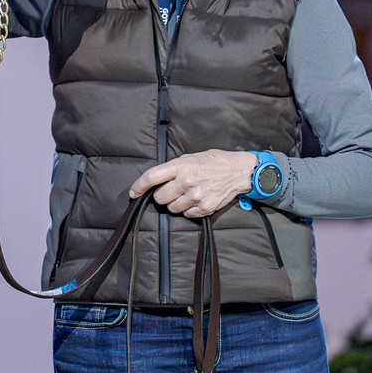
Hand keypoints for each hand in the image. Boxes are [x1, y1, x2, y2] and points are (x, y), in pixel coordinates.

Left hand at [129, 150, 258, 218]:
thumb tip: (157, 180)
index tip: (134, 192)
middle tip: (171, 190)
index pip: (151, 177)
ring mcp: (196, 196)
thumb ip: (173, 168)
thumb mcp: (190, 157)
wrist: (237, 171)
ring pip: (172, 208)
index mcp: (181, 166)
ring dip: (174, 203)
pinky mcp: (205, 208)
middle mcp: (187, 181)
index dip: (139, 186)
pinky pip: (186, 214)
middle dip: (162, 195)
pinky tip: (195, 200)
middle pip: (160, 198)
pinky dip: (187, 210)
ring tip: (185, 194)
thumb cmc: (213, 162)